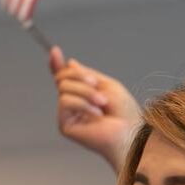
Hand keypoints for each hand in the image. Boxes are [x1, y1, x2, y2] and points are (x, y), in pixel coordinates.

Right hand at [49, 46, 139, 169]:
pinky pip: (65, 102)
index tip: (54, 51)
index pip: (64, 77)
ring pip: (64, 88)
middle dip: (80, 77)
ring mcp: (67, 113)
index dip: (56, 64)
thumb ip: (87, 74)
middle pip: (62, 78)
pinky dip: (83, 104)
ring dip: (86, 92)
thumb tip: (70, 63)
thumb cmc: (124, 112)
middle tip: (97, 85)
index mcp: (82, 92)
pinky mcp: (64, 124)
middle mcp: (72, 102)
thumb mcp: (108, 85)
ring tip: (102, 103)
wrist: (129, 133)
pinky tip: (96, 114)